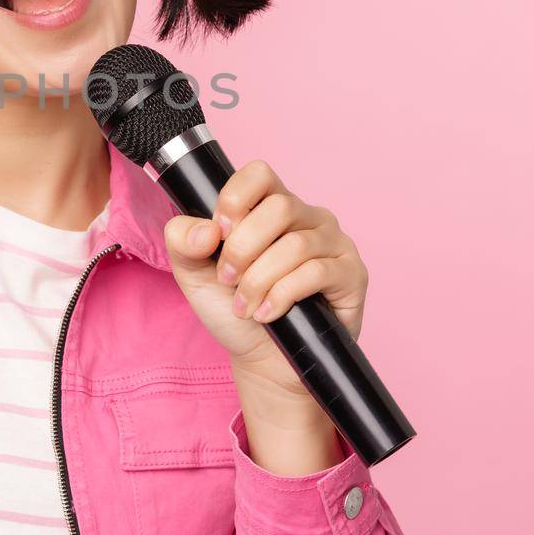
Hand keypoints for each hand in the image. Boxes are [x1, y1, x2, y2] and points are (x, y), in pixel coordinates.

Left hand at [162, 160, 367, 401]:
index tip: (218, 232)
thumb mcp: (193, 274)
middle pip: (279, 207)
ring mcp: (333, 243)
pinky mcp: (351, 274)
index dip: (235, 197)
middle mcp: (307, 217)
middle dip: (242, 249)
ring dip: (259, 280)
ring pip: (295, 244)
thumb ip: (182, 241)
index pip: (260, 173)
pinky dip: (282, 295)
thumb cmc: (233, 308)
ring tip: (245, 305)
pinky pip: (316, 272)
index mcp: (271, 206)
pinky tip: (267, 314)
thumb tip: (205, 229)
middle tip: (228, 279)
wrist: (262, 360)